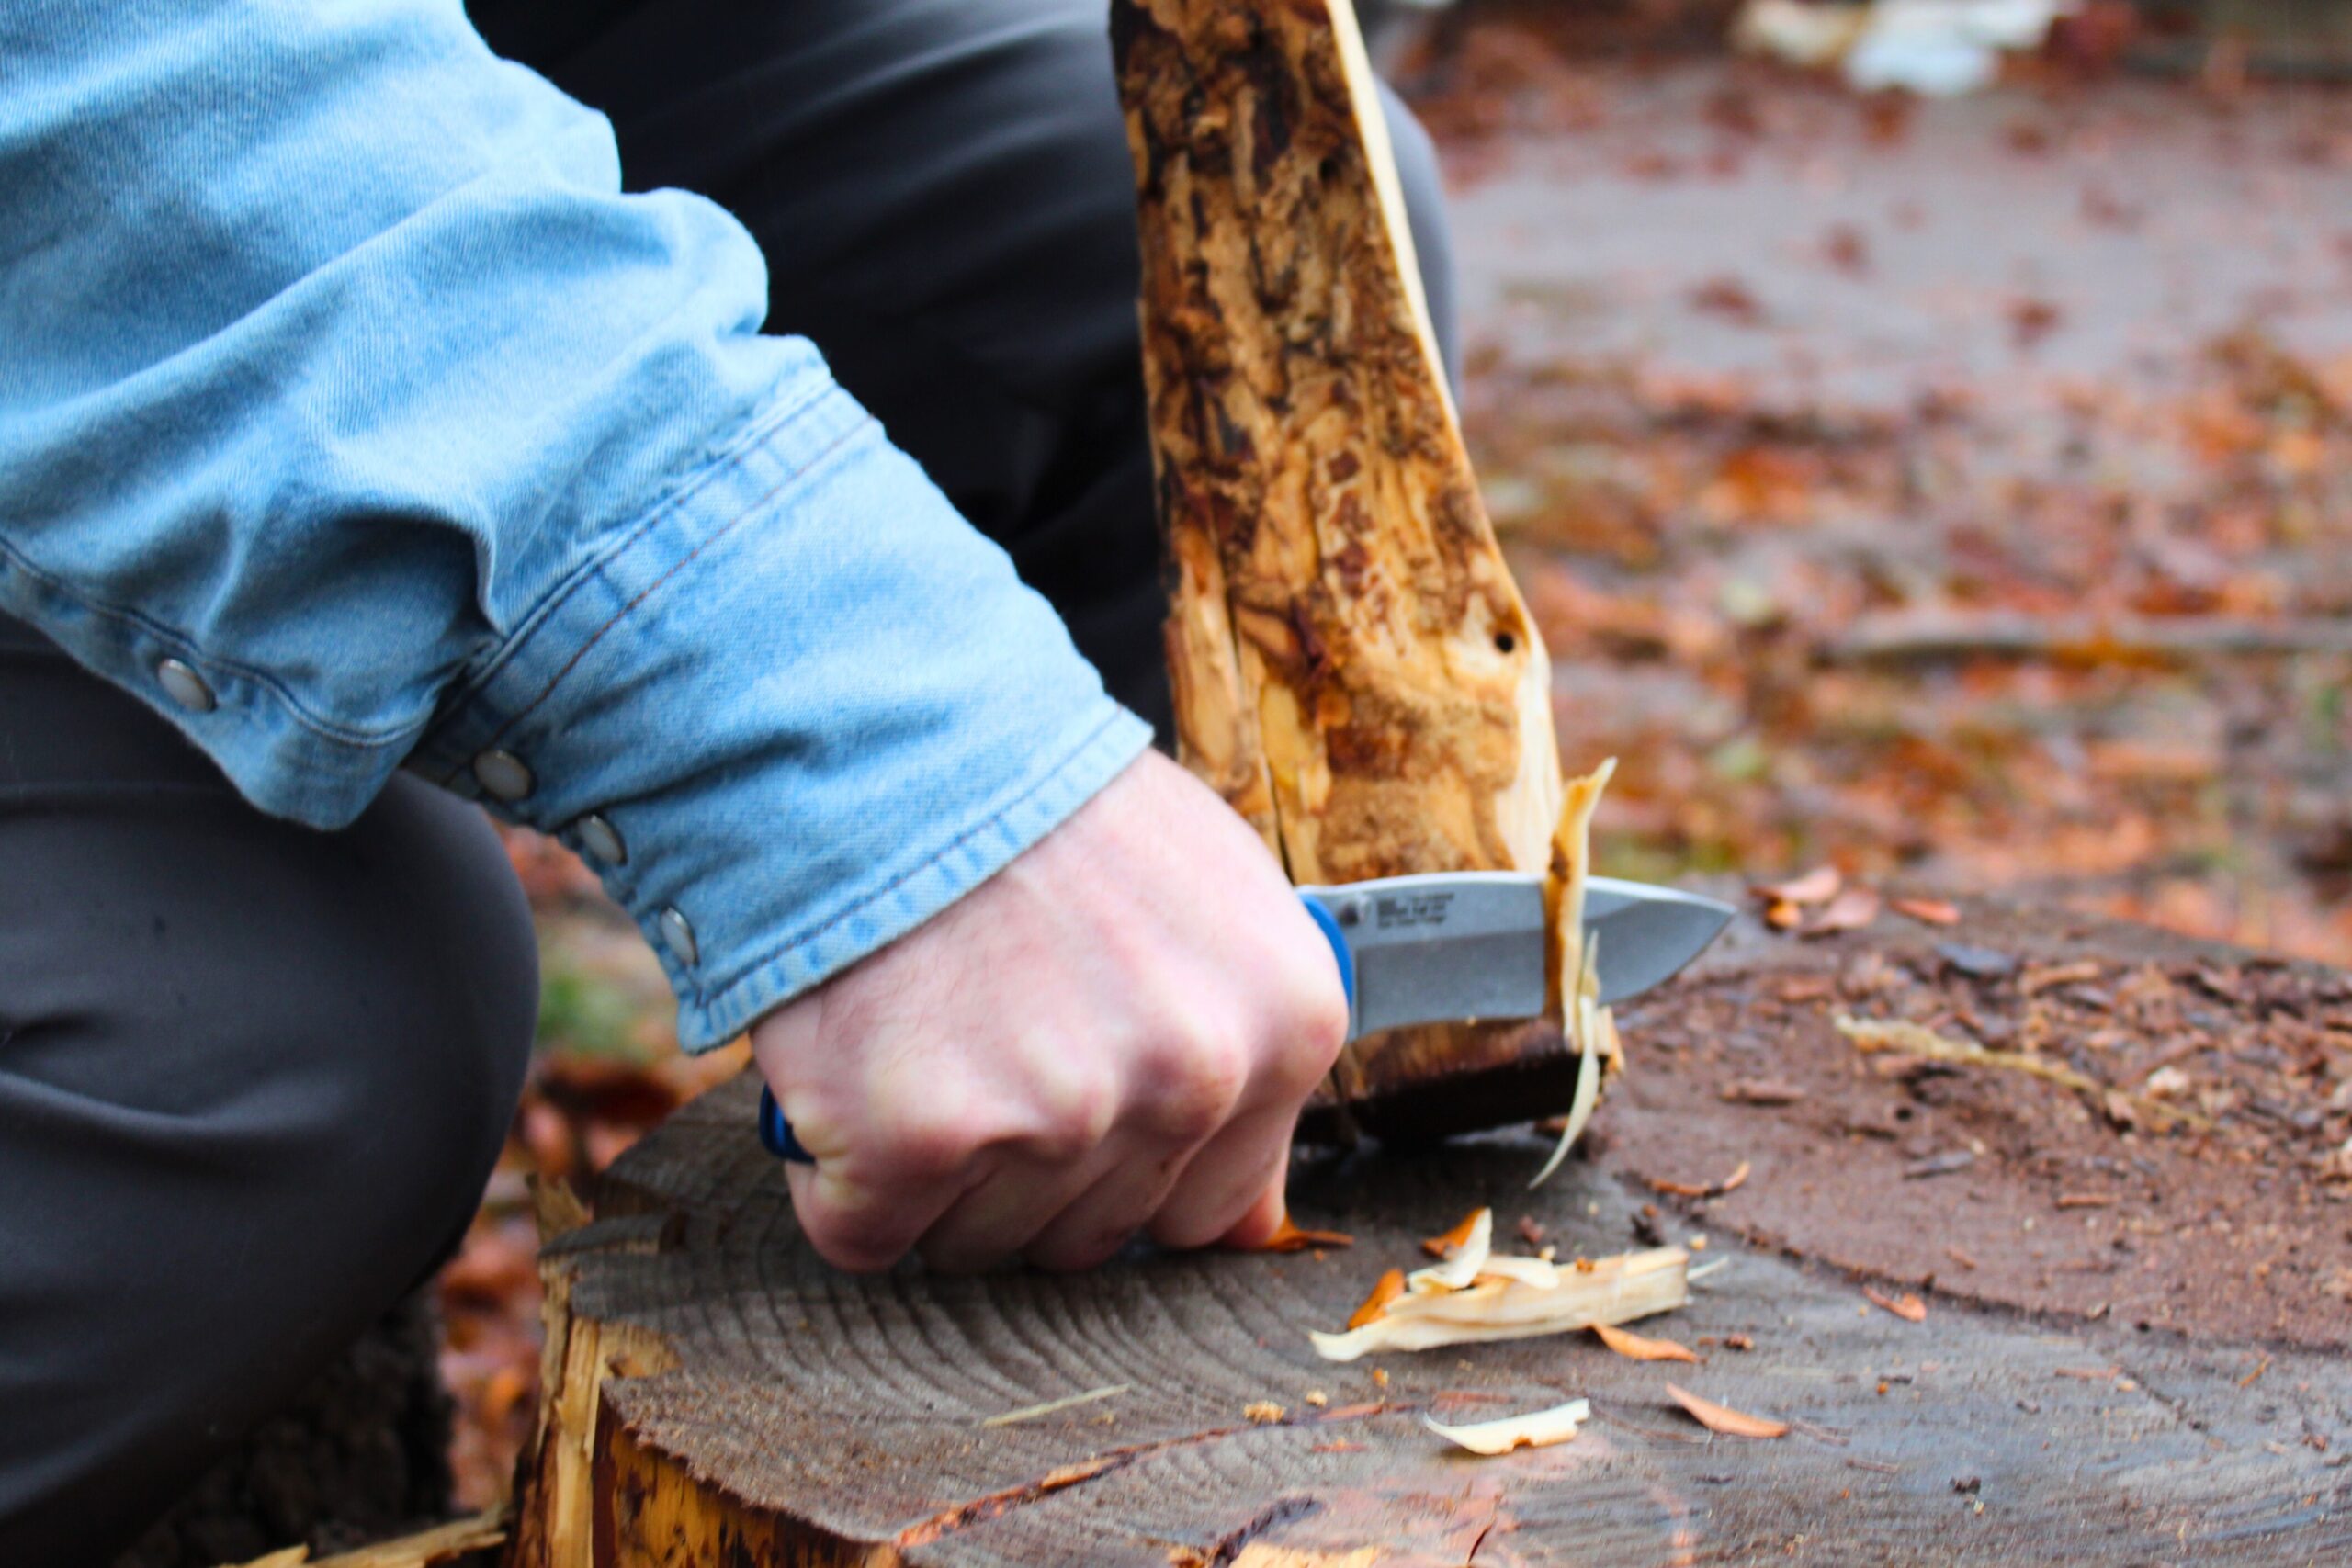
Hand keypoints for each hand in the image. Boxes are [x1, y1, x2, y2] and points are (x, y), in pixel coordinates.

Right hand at [749, 749, 1346, 1273]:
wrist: (889, 731)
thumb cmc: (1044, 809)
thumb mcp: (1215, 898)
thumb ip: (1251, 1056)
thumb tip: (1255, 1228)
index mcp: (1283, 1028)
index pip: (1210, 1211)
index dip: (1122, 1161)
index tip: (1067, 1088)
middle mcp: (1190, 1081)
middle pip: (1090, 1236)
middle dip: (1025, 1165)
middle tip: (980, 1040)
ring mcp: (1057, 1117)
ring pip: (980, 1245)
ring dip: (932, 1172)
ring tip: (923, 1034)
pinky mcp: (917, 1140)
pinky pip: (862, 1233)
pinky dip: (835, 1178)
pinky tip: (852, 1075)